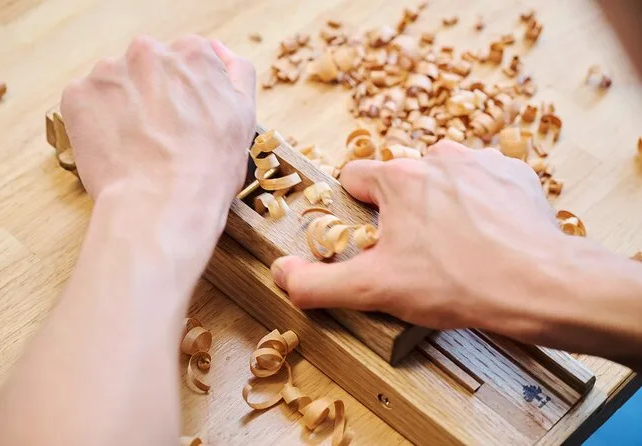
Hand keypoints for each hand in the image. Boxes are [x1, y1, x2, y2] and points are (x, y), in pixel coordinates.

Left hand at [61, 35, 255, 209]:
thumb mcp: (244, 118)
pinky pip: (87, 102)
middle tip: (162, 136)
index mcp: (193, 53)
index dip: (186, 93)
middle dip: (152, 94)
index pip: (187, 60)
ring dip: (123, 106)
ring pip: (116, 83)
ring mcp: (110, 71)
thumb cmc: (208, 170)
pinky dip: (96, 122)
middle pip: (149, 66)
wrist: (163, 205)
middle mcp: (150, 51)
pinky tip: (116, 149)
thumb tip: (219, 50)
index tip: (186, 119)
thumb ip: (237, 73)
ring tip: (138, 147)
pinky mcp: (79, 94)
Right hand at [271, 141, 564, 331]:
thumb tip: (281, 272)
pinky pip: (481, 182)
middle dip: (401, 211)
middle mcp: (436, 157)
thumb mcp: (375, 290)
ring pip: (441, 178)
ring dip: (440, 204)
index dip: (356, 209)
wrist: (541, 285)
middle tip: (417, 252)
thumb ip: (317, 283)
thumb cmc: (456, 282)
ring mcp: (480, 162)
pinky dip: (478, 203)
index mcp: (397, 178)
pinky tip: (487, 236)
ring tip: (454, 246)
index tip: (372, 238)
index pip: (355, 177)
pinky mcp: (514, 173)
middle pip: (400, 179)